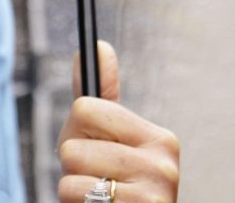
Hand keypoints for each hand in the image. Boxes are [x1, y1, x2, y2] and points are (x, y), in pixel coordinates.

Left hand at [56, 41, 179, 201]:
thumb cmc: (113, 189)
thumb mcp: (104, 140)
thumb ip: (100, 98)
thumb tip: (97, 46)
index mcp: (160, 138)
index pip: (85, 107)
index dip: (78, 132)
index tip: (98, 153)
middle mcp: (165, 164)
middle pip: (73, 144)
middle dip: (73, 166)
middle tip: (96, 181)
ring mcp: (154, 194)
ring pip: (69, 176)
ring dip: (72, 192)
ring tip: (97, 201)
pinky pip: (74, 198)